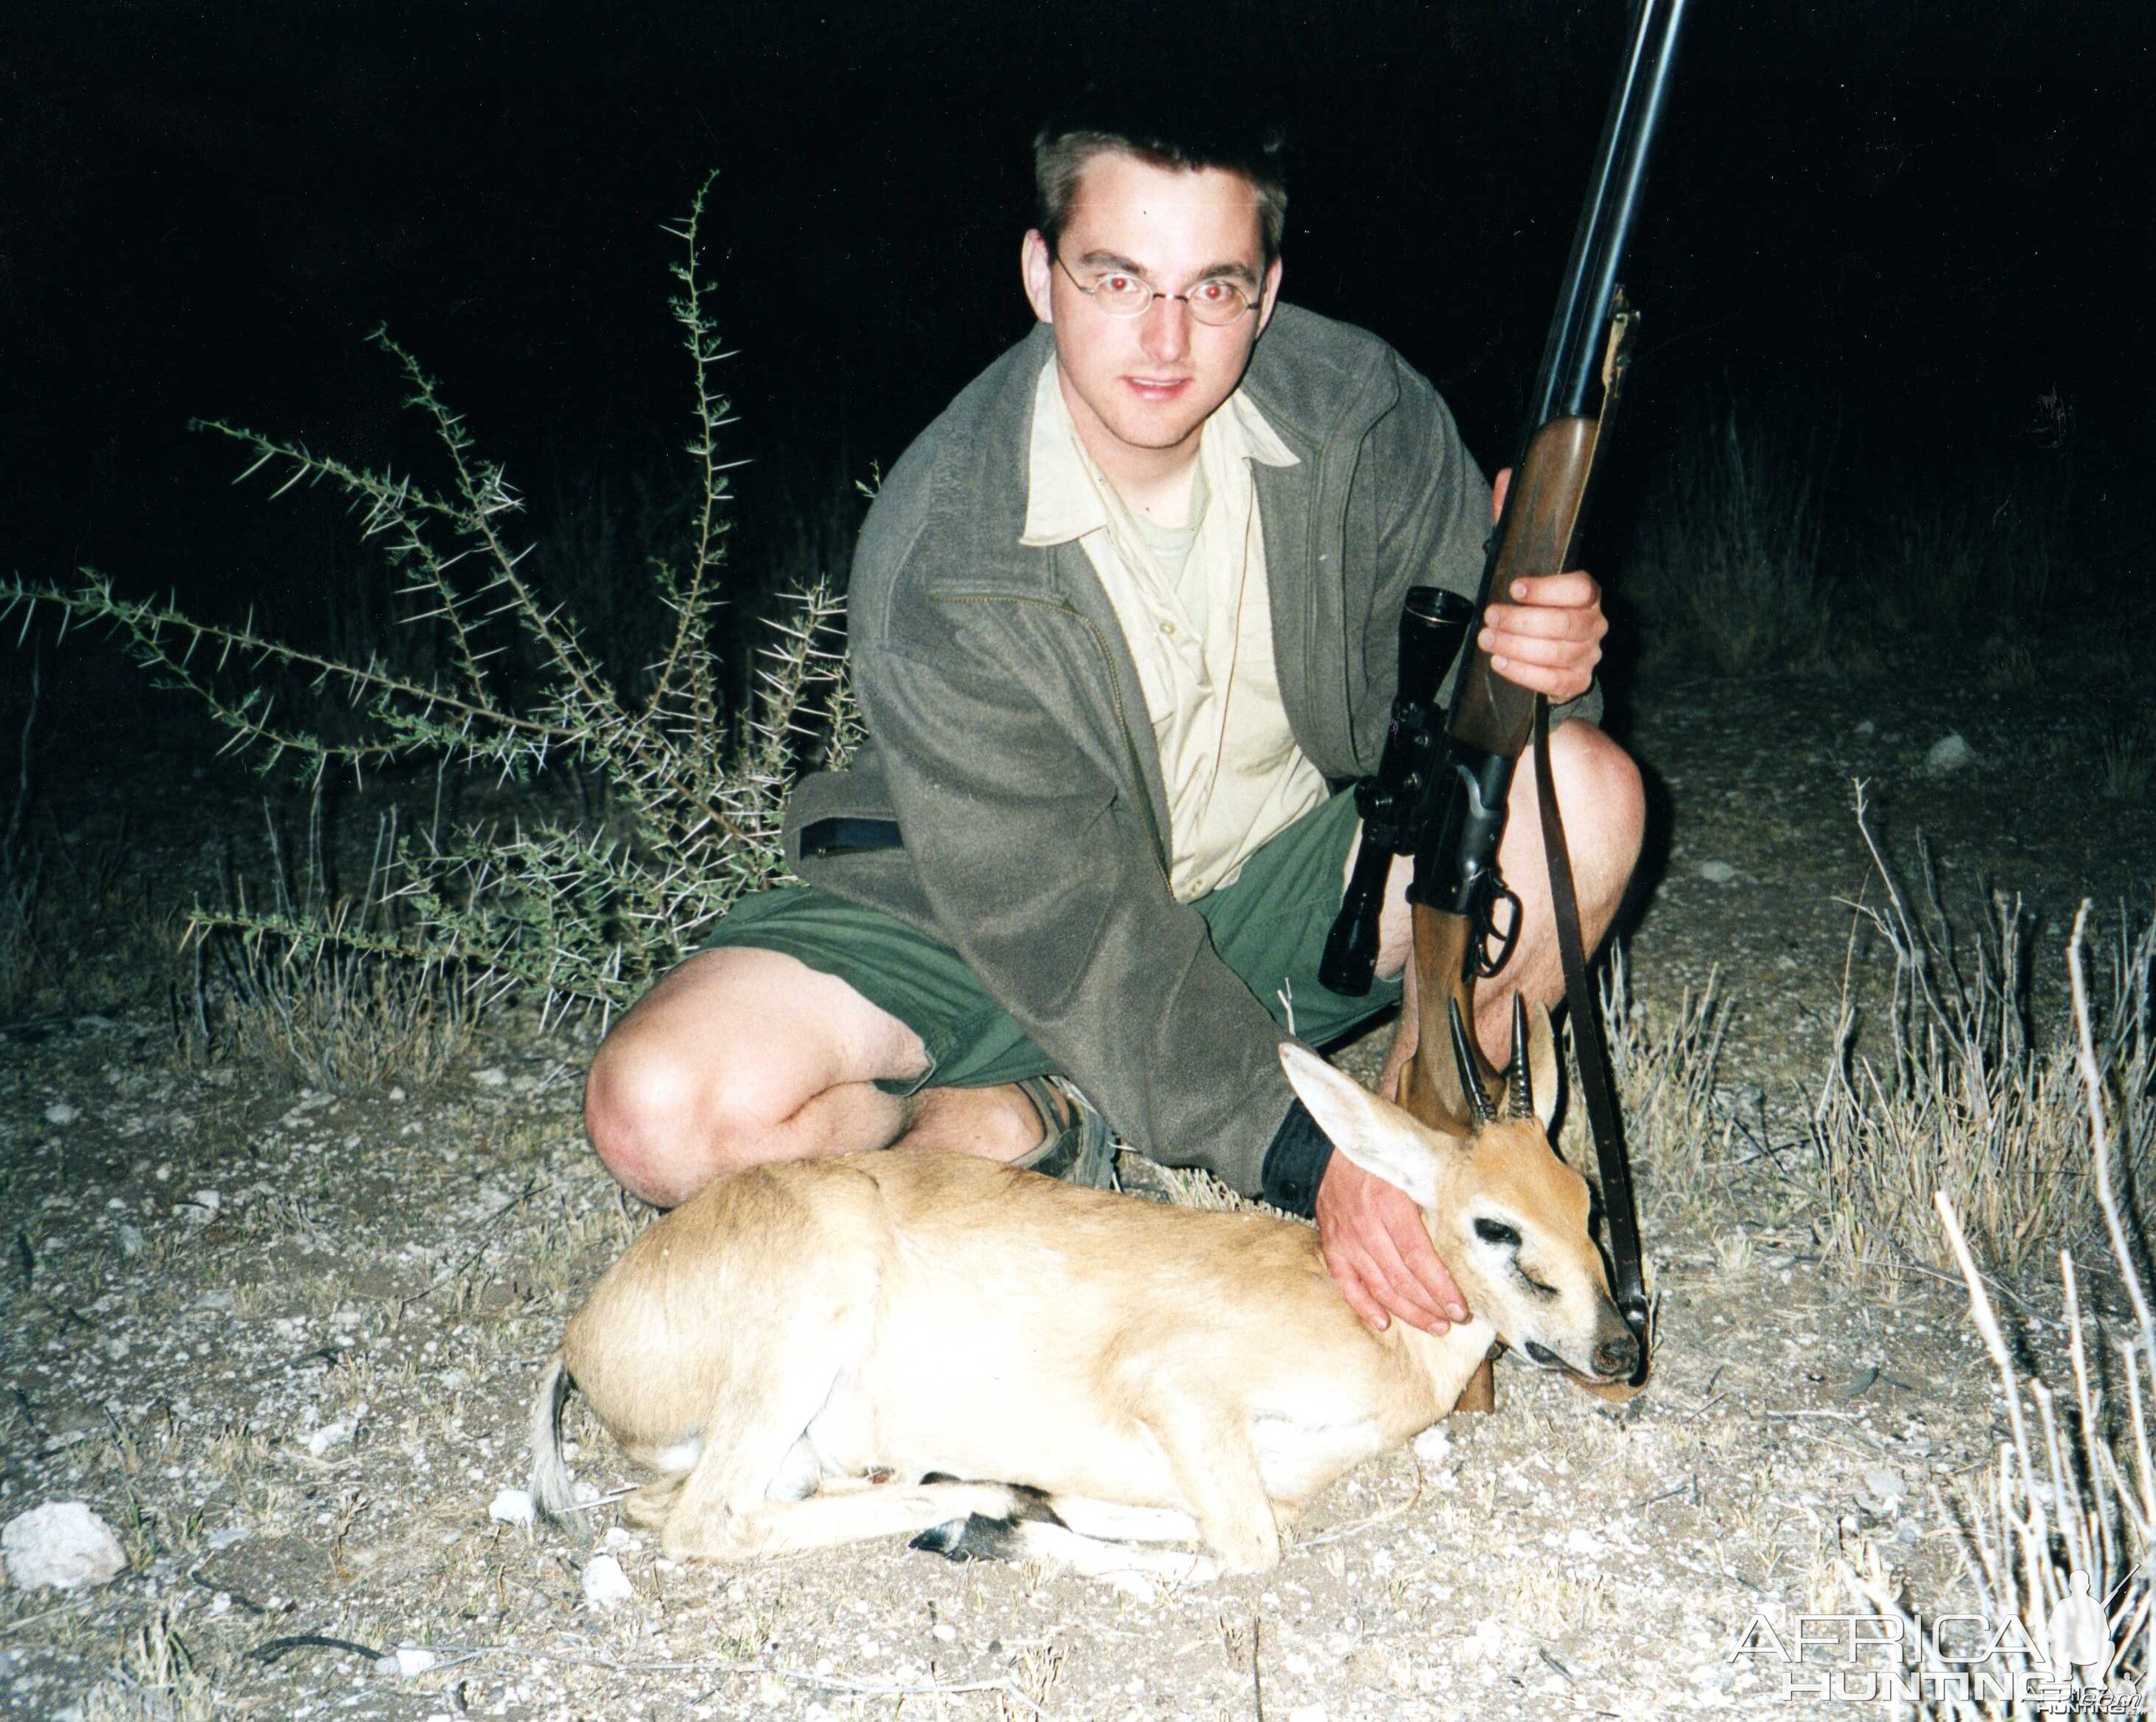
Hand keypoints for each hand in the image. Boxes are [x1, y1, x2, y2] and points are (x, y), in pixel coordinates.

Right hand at [1314, 1150, 1468, 1334]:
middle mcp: (1366, 1227)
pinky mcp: (1332, 1247)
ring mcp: (1345, 1240)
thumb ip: (1434, 1196)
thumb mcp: (1410, 1169)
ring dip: (1408, 1312)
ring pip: (1379, 1287)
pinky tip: (1384, 1323)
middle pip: (1401, 1279)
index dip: (1441, 1287)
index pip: (1419, 1257)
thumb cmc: (1381, 1159)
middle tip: (1453, 1321)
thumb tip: (1470, 1226)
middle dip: (1430, 1305)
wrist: (1328, 1150)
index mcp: (1389, 1204)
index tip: (1461, 1308)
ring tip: (1434, 1326)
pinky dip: (1364, 1307)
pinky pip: (1347, 1285)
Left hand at [1479, 466, 1606, 702]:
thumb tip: (1506, 477)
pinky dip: (1525, 673)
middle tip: (1489, 618)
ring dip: (1516, 646)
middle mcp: (1594, 622)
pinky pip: (1556, 682)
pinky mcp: (1577, 681)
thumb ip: (1511, 519)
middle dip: (1520, 622)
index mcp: (1586, 591)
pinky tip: (1500, 663)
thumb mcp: (1518, 558)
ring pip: (1558, 653)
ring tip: (1487, 640)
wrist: (1538, 648)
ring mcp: (1588, 654)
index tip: (1514, 587)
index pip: (1581, 588)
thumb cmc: (1528, 601)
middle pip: (1565, 624)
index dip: (1548, 589)